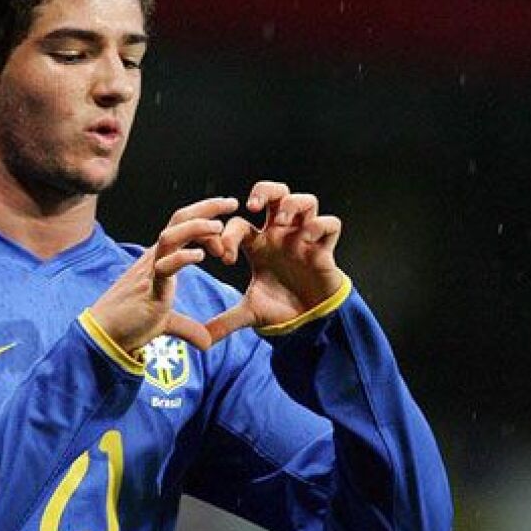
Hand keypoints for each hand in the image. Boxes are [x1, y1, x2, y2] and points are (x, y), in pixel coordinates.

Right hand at [90, 197, 238, 352]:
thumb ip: (188, 327)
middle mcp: (154, 258)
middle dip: (206, 208)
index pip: (182, 226)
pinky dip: (183, 257)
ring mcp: (149, 271)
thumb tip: (206, 342)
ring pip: (170, 236)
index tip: (228, 217)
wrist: (105, 336)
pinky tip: (201, 255)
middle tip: (231, 203)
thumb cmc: (130, 325)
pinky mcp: (148, 288)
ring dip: (196, 227)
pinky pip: (165, 266)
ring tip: (219, 227)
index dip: (205, 217)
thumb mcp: (166, 323)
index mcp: (160, 259)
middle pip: (178, 220)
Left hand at [206, 181, 344, 343]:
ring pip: (304, 200)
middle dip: (264, 191)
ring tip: (279, 222)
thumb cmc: (281, 309)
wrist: (310, 323)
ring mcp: (304, 239)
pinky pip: (330, 223)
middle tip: (252, 206)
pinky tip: (306, 239)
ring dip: (291, 204)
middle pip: (275, 193)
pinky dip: (319, 225)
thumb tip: (200, 340)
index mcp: (259, 245)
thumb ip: (224, 321)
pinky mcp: (326, 249)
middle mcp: (281, 236)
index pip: (239, 224)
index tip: (224, 258)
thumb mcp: (250, 313)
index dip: (228, 234)